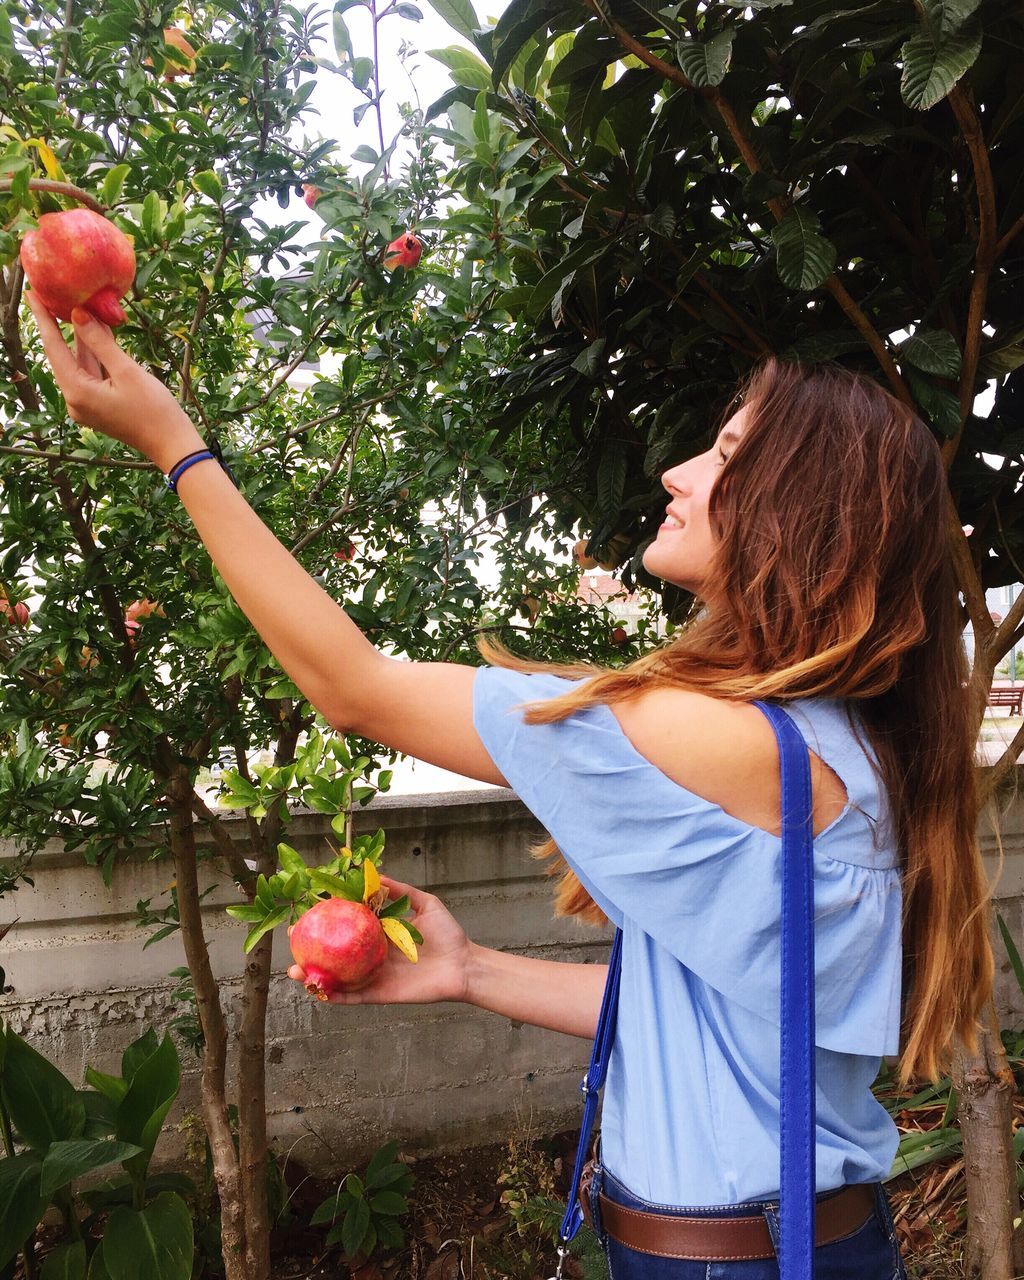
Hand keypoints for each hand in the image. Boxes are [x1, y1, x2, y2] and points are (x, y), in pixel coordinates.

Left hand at [23, 289, 203, 471]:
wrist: (172, 444)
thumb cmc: (154, 411)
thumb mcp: (127, 371)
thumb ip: (100, 342)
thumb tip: (78, 314)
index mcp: (77, 392)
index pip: (53, 347)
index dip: (43, 318)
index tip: (32, 293)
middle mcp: (75, 400)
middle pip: (63, 356)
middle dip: (61, 326)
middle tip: (53, 295)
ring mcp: (86, 405)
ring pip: (79, 364)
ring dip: (82, 340)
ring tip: (79, 308)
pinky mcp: (98, 406)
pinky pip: (91, 374)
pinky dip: (95, 355)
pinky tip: (99, 334)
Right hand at [287, 875, 471, 1005]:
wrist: (464, 965)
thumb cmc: (448, 935)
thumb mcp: (424, 904)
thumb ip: (399, 890)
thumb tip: (374, 873)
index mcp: (378, 933)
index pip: (346, 926)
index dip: (325, 920)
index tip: (305, 912)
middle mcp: (371, 955)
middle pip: (334, 953)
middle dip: (310, 949)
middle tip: (292, 940)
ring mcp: (373, 976)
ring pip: (337, 978)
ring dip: (314, 977)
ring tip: (294, 971)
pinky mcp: (379, 994)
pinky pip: (352, 997)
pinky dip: (334, 996)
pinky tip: (317, 991)